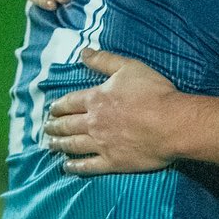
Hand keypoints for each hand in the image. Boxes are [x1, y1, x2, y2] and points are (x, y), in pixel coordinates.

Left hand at [44, 48, 179, 174]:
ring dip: (60, 145)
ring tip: (51, 145)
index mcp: (96, 99)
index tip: (51, 110)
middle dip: (55, 126)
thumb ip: (104, 60)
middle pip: (68, 125)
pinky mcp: (112, 161)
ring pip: (73, 145)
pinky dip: (75, 166)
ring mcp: (101, 144)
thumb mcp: (129, 68)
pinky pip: (88, 166)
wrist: (171, 123)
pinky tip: (67, 166)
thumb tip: (83, 52)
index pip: (70, 102)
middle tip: (46, 128)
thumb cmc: (153, 93)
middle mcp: (93, 122)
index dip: (58, 106)